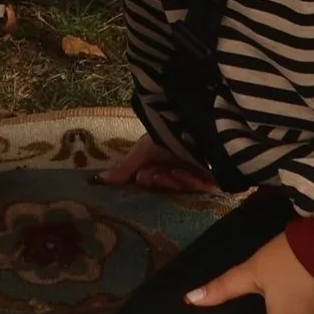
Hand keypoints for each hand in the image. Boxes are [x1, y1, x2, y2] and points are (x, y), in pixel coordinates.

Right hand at [97, 136, 219, 196]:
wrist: (190, 123)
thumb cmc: (165, 134)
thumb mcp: (142, 151)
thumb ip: (124, 169)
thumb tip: (97, 180)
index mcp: (165, 163)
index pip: (157, 181)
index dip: (150, 180)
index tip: (144, 176)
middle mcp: (181, 169)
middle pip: (171, 187)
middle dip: (161, 182)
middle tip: (155, 175)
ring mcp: (199, 173)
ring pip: (185, 189)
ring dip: (175, 182)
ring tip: (170, 171)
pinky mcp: (216, 178)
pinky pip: (203, 189)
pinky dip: (191, 182)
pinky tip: (184, 172)